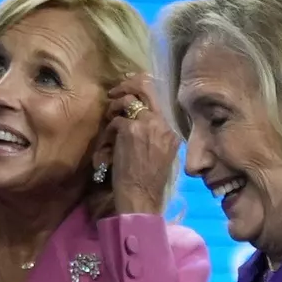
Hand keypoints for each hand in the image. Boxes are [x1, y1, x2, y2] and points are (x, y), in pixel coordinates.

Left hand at [98, 74, 178, 216]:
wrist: (142, 195)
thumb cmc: (148, 182)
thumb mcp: (161, 154)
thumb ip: (155, 135)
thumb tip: (138, 120)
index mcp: (171, 131)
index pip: (157, 100)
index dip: (140, 93)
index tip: (128, 94)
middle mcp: (162, 123)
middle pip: (146, 89)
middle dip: (127, 86)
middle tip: (114, 92)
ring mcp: (147, 124)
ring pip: (128, 102)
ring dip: (114, 108)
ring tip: (109, 118)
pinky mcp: (130, 129)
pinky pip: (116, 120)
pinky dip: (109, 130)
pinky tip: (109, 143)